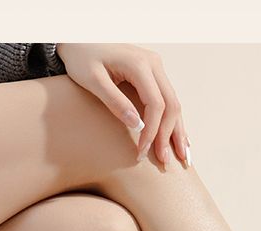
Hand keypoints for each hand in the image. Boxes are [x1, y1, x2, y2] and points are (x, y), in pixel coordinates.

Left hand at [56, 43, 189, 166]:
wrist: (79, 39)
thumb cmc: (82, 57)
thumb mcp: (92, 80)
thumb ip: (114, 101)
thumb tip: (137, 124)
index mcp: (139, 64)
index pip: (156, 104)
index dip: (152, 131)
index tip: (142, 151)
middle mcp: (153, 64)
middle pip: (171, 105)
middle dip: (169, 136)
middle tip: (165, 161)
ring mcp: (156, 68)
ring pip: (174, 103)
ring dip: (177, 131)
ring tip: (181, 157)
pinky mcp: (154, 74)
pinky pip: (168, 100)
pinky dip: (173, 121)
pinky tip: (179, 139)